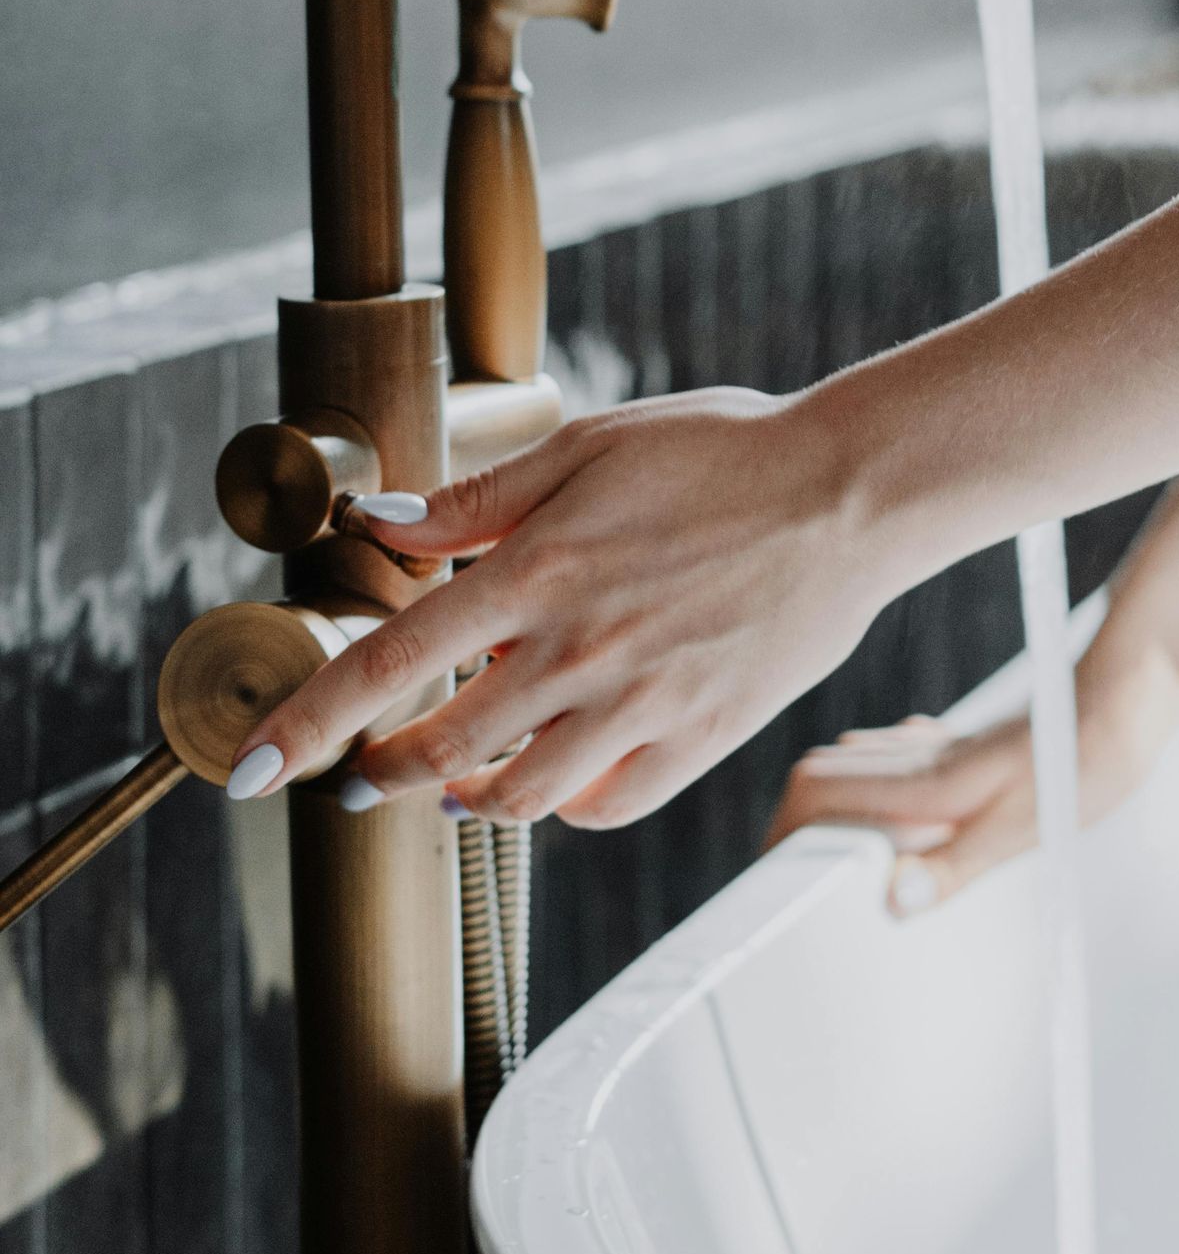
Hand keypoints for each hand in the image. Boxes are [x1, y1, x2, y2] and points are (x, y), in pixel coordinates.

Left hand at [227, 390, 898, 827]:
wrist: (850, 494)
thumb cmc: (722, 451)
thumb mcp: (590, 445)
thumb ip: (479, 496)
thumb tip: (383, 522)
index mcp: (536, 571)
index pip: (387, 663)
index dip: (306, 723)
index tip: (254, 769)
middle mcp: (576, 651)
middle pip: (437, 748)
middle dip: (378, 769)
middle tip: (358, 769)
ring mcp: (639, 705)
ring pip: (514, 796)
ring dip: (461, 798)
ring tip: (446, 785)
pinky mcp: (698, 739)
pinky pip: (603, 807)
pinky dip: (559, 808)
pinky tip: (550, 781)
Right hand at [765, 628, 1178, 913]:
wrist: (1121, 712)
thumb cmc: (1078, 773)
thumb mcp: (1020, 834)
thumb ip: (951, 867)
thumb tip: (889, 901)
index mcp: (925, 780)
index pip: (816, 790)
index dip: (783, 829)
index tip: (772, 872)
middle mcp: (920, 756)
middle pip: (820, 774)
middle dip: (792, 820)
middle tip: (787, 875)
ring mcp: (938, 746)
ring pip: (853, 763)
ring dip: (829, 802)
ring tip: (827, 857)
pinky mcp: (959, 744)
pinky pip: (891, 757)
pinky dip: (870, 785)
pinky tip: (891, 814)